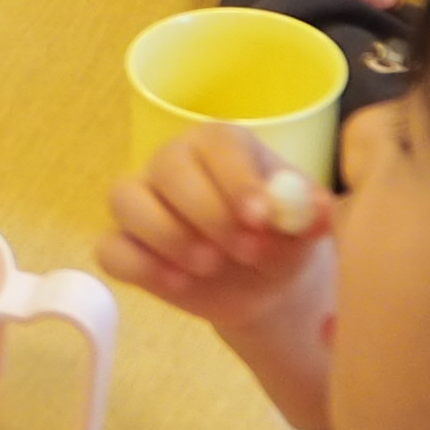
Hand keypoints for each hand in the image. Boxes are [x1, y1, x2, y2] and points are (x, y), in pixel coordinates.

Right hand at [101, 124, 331, 354]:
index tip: (261, 218)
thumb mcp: (306, 228)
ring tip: (210, 267)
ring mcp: (142, 203)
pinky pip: (111, 249)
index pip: (217, 145)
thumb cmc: (281, 238)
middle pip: (168, 168)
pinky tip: (178, 284)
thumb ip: (313, 215)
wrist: (261, 282)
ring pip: (126, 199)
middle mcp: (173, 163)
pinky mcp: (124, 246)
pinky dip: (139, 265)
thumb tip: (319, 210)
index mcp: (220, 145)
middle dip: (207, 213)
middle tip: (246, 251)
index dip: (236, 179)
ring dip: (167, 234)